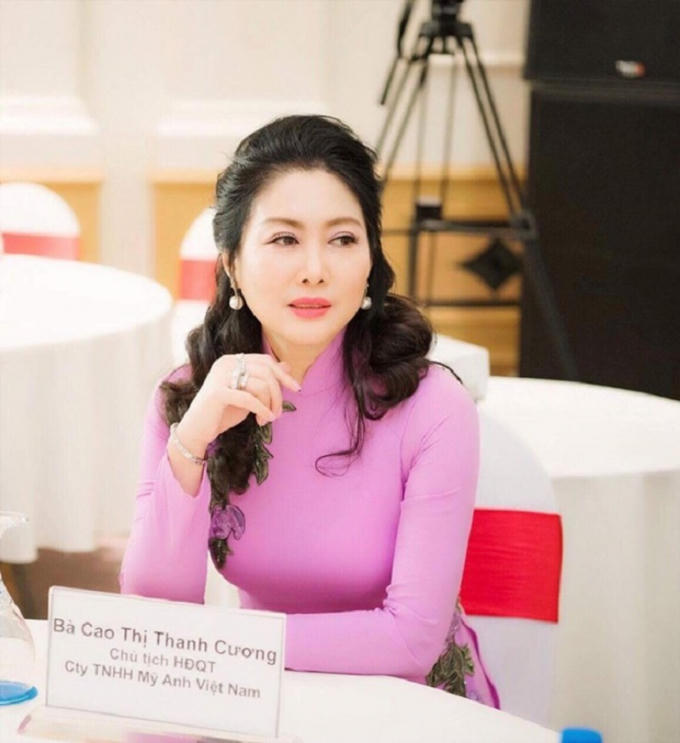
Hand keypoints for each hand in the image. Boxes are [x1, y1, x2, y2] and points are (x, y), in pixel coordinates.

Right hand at [177, 354, 300, 450]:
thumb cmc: (223, 411)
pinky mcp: (217, 393)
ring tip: (267, 419)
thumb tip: (287, 366)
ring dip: (270, 405)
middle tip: (278, 413)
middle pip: (266, 372)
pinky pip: (249, 398)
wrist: (197, 430)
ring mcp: (220, 376)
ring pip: (261, 385)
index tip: (296, 388)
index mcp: (232, 360)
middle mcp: (225, 363)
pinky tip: (264, 419)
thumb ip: (264, 380)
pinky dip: (262, 409)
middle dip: (278, 393)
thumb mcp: (248, 394)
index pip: (265, 361)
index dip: (283, 374)